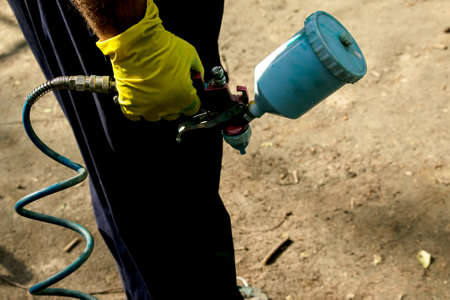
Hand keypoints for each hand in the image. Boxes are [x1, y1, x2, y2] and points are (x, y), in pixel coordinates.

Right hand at [96, 0, 203, 120]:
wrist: (134, 42)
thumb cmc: (161, 47)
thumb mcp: (190, 54)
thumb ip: (198, 70)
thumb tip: (199, 78)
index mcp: (184, 97)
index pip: (192, 108)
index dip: (191, 99)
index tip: (187, 92)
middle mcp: (166, 106)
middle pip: (175, 114)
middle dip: (175, 102)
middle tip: (170, 88)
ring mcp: (147, 108)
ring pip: (156, 116)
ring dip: (157, 106)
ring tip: (154, 90)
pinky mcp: (130, 106)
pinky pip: (136, 116)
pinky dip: (139, 108)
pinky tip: (141, 96)